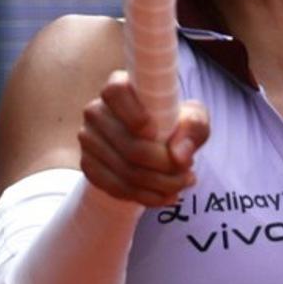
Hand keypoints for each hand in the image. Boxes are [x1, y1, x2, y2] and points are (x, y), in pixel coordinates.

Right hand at [78, 70, 210, 206]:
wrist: (157, 144)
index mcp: (119, 87)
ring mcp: (89, 140)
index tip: (155, 131)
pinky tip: (167, 195)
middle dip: (165, 166)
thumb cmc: (176, 122)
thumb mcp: (194, 118)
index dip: (134, 114)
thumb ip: (193, 128)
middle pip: (128, 145)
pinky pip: (116, 188)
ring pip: (125, 171)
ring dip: (161, 184)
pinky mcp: (89, 166)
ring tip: (185, 182)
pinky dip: (146, 196)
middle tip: (189, 172)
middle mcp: (97, 111)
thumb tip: (179, 156)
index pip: (115, 92)